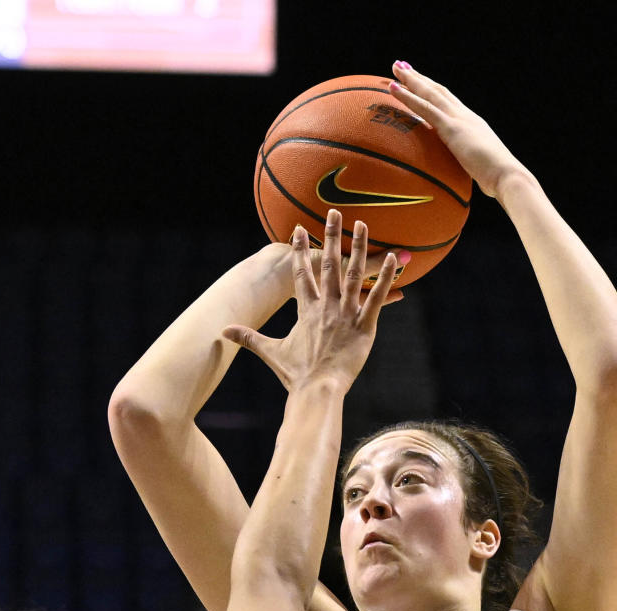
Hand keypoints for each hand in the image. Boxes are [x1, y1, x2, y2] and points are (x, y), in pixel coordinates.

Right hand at [222, 211, 396, 392]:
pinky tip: (393, 259)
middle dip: (331, 237)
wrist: (316, 390)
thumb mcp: (270, 352)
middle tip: (334, 213)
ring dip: (359, 248)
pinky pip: (376, 299)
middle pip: (329, 265)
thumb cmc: (295, 375)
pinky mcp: (364, 327)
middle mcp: (326, 307)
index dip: (301, 251)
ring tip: (363, 225)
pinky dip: (385, 279)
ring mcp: (346, 315)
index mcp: (306, 311)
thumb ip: (249, 338)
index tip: (299, 230)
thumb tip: (224, 332)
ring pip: (354, 275)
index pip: (302, 274)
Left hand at [388, 60, 528, 200]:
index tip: (420, 81)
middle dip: (420, 77)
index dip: (433, 90)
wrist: (507, 176)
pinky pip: (425, 108)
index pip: (449, 102)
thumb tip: (461, 177)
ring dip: (411, 80)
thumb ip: (468, 166)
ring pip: (430, 93)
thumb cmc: (497, 179)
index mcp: (471, 123)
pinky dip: (408, 97)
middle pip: (438, 91)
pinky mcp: (452, 128)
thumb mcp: (479, 169)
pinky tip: (393, 88)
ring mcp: (458, 119)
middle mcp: (464, 115)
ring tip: (395, 68)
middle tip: (402, 65)